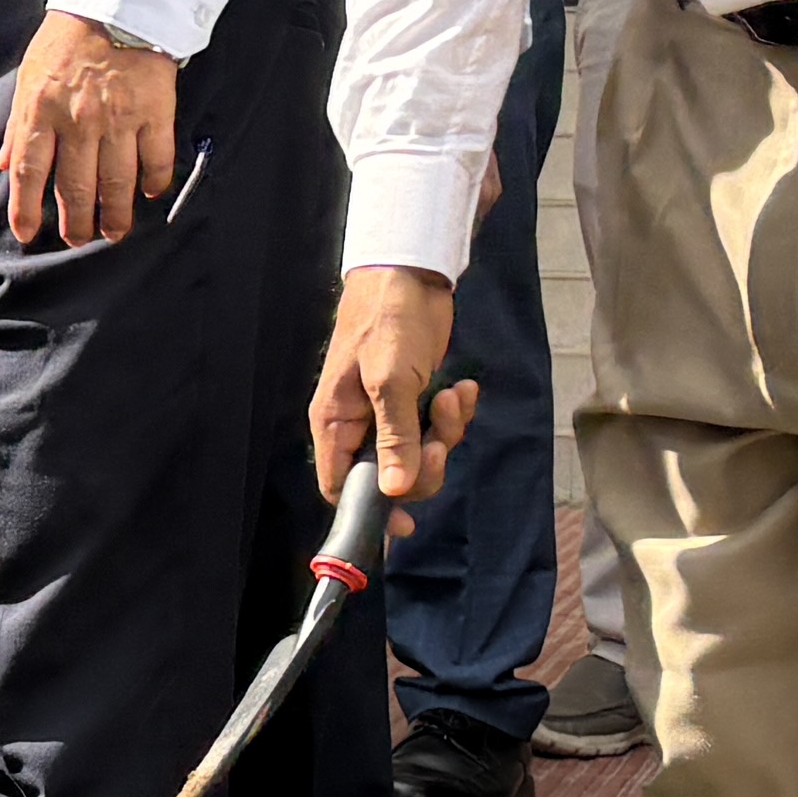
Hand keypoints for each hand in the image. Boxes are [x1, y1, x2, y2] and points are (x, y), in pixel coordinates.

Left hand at [0, 12, 180, 246]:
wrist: (116, 1)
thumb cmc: (66, 40)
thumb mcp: (28, 77)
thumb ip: (17, 125)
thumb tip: (3, 166)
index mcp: (41, 111)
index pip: (28, 172)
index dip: (25, 209)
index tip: (27, 235)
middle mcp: (78, 121)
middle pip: (74, 187)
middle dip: (75, 222)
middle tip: (78, 240)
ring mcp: (119, 118)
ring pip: (116, 182)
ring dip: (114, 214)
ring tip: (113, 232)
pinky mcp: (155, 110)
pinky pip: (156, 157)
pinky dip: (154, 180)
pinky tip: (150, 193)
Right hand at [309, 266, 478, 504]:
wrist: (411, 274)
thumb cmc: (387, 322)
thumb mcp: (390, 382)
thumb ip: (393, 440)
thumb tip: (393, 492)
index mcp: (336, 423)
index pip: (341, 485)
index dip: (370, 508)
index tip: (405, 522)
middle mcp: (359, 424)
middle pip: (389, 477)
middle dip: (423, 466)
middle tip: (440, 445)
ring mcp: (388, 411)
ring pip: (420, 452)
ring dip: (445, 433)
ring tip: (452, 397)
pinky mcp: (415, 398)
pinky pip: (437, 426)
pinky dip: (454, 413)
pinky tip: (461, 388)